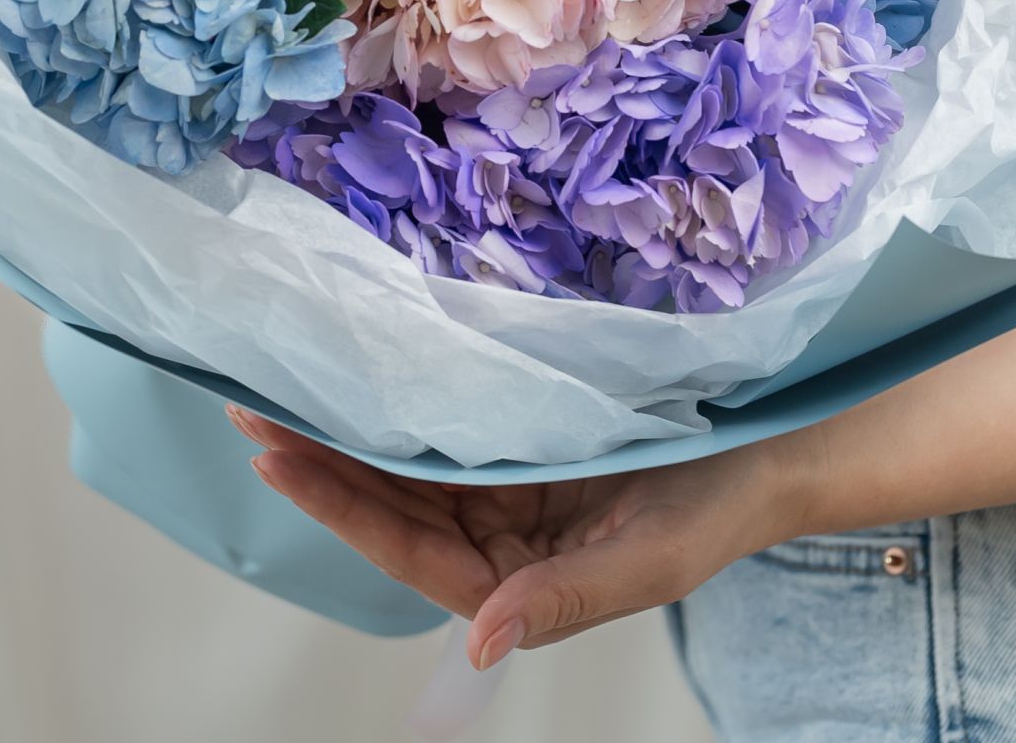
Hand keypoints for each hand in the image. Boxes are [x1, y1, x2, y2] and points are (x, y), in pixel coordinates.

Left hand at [227, 408, 812, 669]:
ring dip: (347, 430)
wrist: (763, 453)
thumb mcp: (647, 563)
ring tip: (285, 385)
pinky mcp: (520, 441)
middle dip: (320, 460)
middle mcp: (495, 540)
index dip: (338, 504)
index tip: (277, 456)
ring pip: (407, 464)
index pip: (406, 548)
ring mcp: (503, 489)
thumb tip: (479, 641)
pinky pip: (446, 425)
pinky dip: (402, 404)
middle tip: (252, 405)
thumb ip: (563, 602)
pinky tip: (364, 372)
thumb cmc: (711, 514)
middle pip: (391, 503)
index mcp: (513, 587)